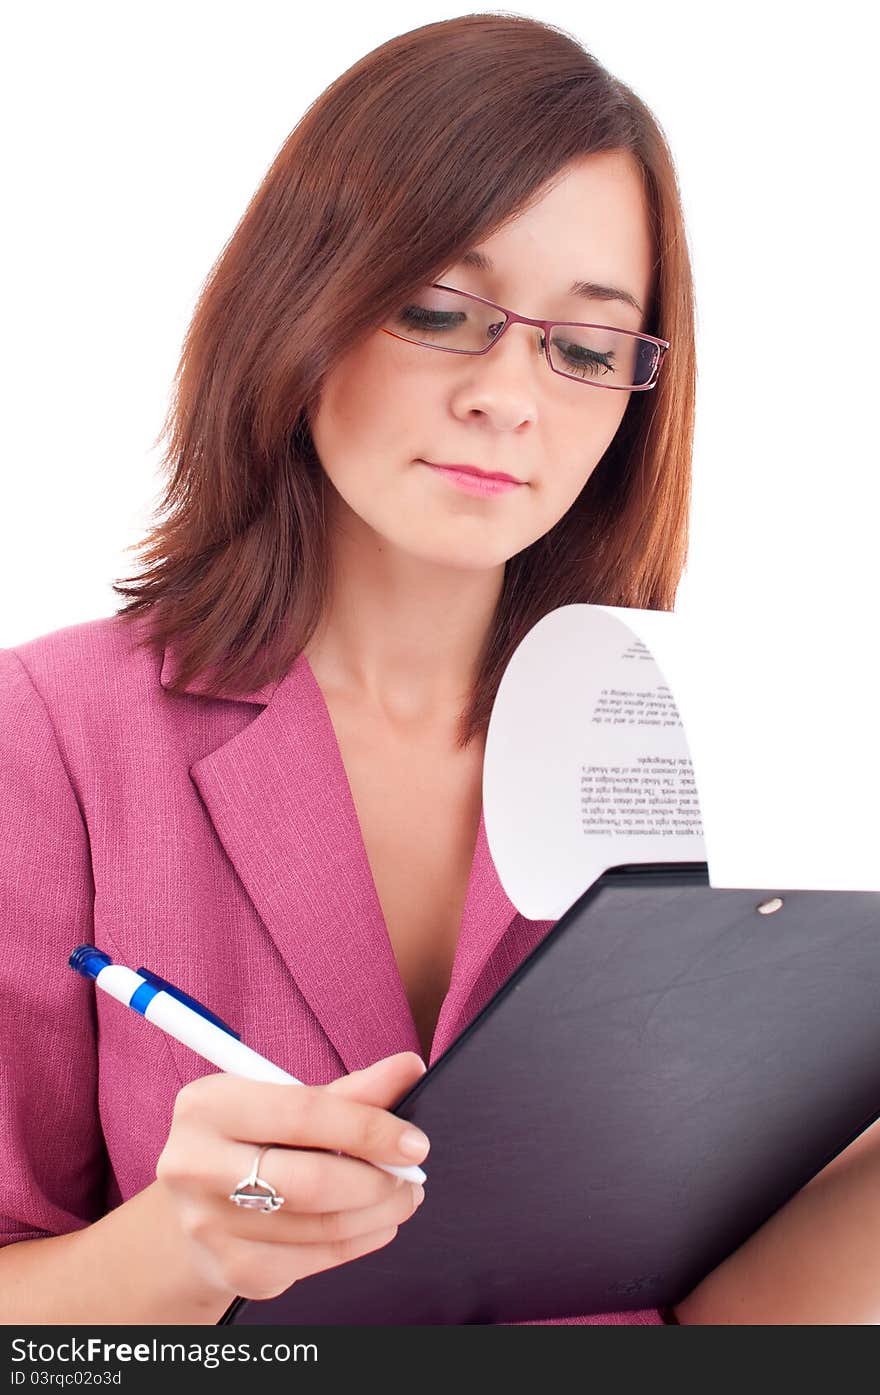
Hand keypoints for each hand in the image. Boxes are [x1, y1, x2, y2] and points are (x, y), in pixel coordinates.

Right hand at [154, 1051, 428, 1300]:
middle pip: (312, 1181)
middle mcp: (194, 1164)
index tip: (414, 1142)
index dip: (369, 1128)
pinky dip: (357, 1243)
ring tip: (401, 1198)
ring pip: (320, 1226)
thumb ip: (349, 1090)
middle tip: (413, 1178)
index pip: (305, 1114)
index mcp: (208, 1105)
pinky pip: (312, 1260)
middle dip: (378, 1182)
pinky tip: (374, 1225)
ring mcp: (206, 1225)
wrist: (196, 1206)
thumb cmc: (252, 1140)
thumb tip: (409, 1069)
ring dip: (377, 1214)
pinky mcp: (230, 1269)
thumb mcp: (286, 1102)